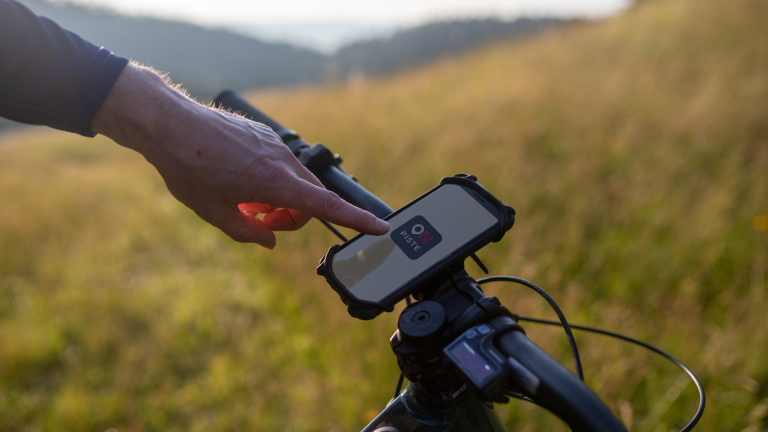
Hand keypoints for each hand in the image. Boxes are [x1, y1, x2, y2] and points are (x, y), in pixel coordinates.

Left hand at [92, 63, 389, 248]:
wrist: (170, 123)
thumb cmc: (189, 168)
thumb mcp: (213, 212)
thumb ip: (248, 233)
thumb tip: (269, 241)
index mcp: (276, 183)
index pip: (327, 206)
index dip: (356, 220)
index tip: (381, 228)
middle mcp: (283, 161)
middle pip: (310, 200)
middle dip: (292, 218)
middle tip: (260, 223)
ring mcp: (275, 146)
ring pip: (296, 182)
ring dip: (279, 200)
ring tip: (243, 202)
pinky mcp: (265, 136)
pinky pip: (281, 165)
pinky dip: (270, 181)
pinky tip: (238, 180)